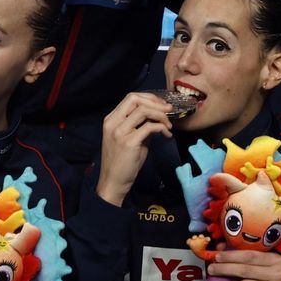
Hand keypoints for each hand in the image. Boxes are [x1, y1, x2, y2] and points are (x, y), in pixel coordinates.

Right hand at [94, 92, 172, 206]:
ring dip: (160, 115)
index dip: (149, 98)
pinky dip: (161, 128)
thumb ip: (140, 125)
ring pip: (143, 110)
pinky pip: (149, 127)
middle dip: (155, 102)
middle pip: (135, 99)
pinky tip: (167, 135)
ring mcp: (119, 132)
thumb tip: (157, 117)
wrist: (113, 182)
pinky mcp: (129, 142)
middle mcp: (113, 123)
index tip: (162, 105)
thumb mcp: (129, 139)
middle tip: (169, 110)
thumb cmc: (122, 162)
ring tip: (169, 124)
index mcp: (111, 120)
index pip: (130, 98)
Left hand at [207, 249, 280, 280]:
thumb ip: (244, 259)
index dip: (231, 256)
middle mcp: (278, 273)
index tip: (217, 256)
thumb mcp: (262, 268)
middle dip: (225, 269)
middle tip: (212, 270)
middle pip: (245, 269)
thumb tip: (220, 249)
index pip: (249, 256)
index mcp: (275, 260)